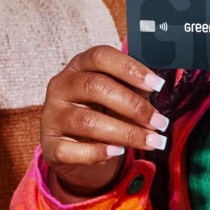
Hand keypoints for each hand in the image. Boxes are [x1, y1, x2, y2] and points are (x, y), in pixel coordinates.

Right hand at [40, 45, 169, 198]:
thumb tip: (156, 89)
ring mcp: (51, 115)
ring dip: (126, 133)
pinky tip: (118, 152)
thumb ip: (132, 89)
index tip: (157, 85)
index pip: (100, 57)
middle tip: (159, 122)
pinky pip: (72, 150)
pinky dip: (98, 152)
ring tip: (151, 141)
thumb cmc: (100, 112)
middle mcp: (60, 86)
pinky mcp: (50, 145)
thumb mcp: (115, 95)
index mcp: (78, 66)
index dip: (130, 68)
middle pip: (96, 87)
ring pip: (87, 121)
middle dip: (134, 106)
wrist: (75, 148)